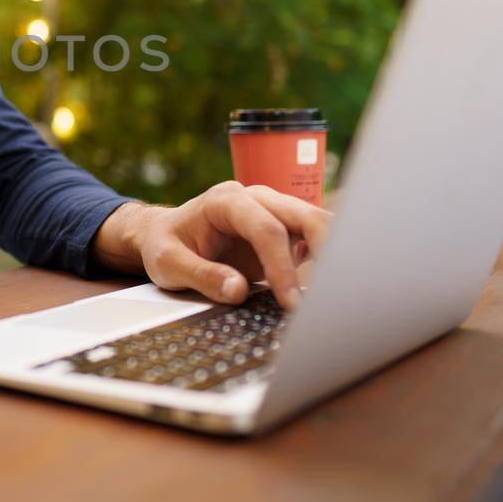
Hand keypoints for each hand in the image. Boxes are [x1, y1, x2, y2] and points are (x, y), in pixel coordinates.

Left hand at [91, 181, 330, 310]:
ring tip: (337, 293)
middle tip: (332, 293)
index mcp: (225, 201)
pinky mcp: (282, 230)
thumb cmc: (165, 245)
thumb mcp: (168, 264)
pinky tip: (326, 288)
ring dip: (332, 255)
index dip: (282, 266)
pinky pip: (313, 240)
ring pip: (316, 223)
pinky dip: (326, 261)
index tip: (291, 302)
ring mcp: (272, 212)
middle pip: (304, 215)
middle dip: (327, 250)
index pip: (266, 229)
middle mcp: (255, 199)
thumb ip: (200, 276)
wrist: (165, 235)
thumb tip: (238, 291)